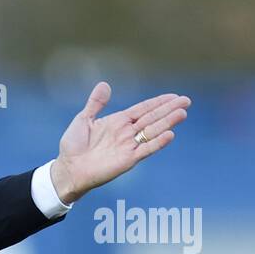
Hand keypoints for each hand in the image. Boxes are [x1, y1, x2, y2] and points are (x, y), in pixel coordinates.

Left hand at [49, 82, 189, 204]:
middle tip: (186, 101)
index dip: (158, 102)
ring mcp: (129, 146)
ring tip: (183, 113)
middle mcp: (127, 133)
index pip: (143, 109)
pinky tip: (170, 134)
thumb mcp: (83, 119)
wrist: (68, 169)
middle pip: (152, 118)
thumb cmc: (73, 146)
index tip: (174, 96)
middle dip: (169, 109)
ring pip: (152, 131)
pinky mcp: (128, 160)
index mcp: (118, 121)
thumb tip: (104, 84)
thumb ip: (96, 103)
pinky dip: (157, 143)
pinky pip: (146, 150)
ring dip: (167, 122)